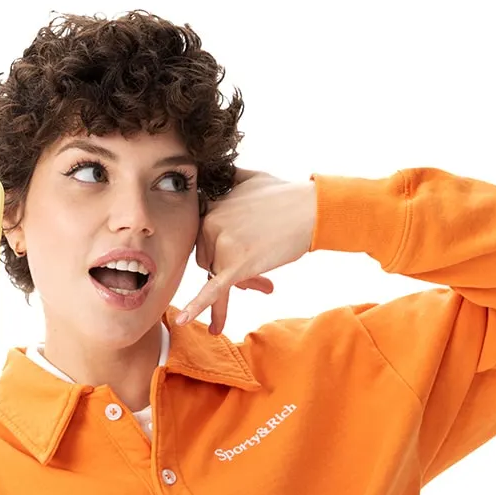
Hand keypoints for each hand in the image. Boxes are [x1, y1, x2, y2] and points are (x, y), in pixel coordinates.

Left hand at [176, 167, 316, 335]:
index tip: (248, 246)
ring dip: (240, 281)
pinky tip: (184, 320)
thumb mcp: (248, 177)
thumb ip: (226, 179)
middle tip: (260, 267)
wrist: (311, 209)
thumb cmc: (285, 195)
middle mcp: (209, 223)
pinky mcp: (236, 266)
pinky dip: (199, 307)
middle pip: (208, 258)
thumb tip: (216, 174)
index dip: (224, 246)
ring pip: (217, 275)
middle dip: (231, 266)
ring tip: (266, 280)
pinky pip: (213, 291)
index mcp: (209, 206)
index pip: (204, 237)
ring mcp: (221, 244)